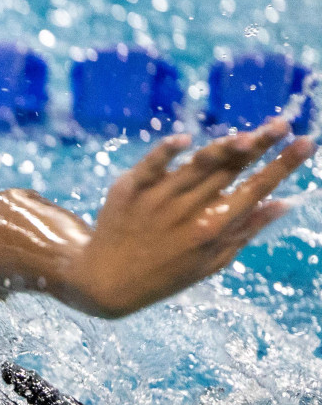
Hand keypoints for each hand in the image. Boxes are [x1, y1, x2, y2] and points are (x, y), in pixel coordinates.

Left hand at [61, 118, 314, 318]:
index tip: (307, 142)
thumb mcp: (211, 261)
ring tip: (249, 134)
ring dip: (224, 146)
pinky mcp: (129, 189)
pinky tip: (184, 140)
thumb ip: (246, 230)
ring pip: (197, 165)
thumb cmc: (164, 272)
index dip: (282, 165)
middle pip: (230, 170)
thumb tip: (284, 203)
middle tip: (283, 123)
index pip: (255, 189)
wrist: (104, 281)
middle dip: (261, 145)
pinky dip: (165, 152)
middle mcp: (188, 212)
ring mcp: (158, 199)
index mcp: (212, 229)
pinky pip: (150, 166)